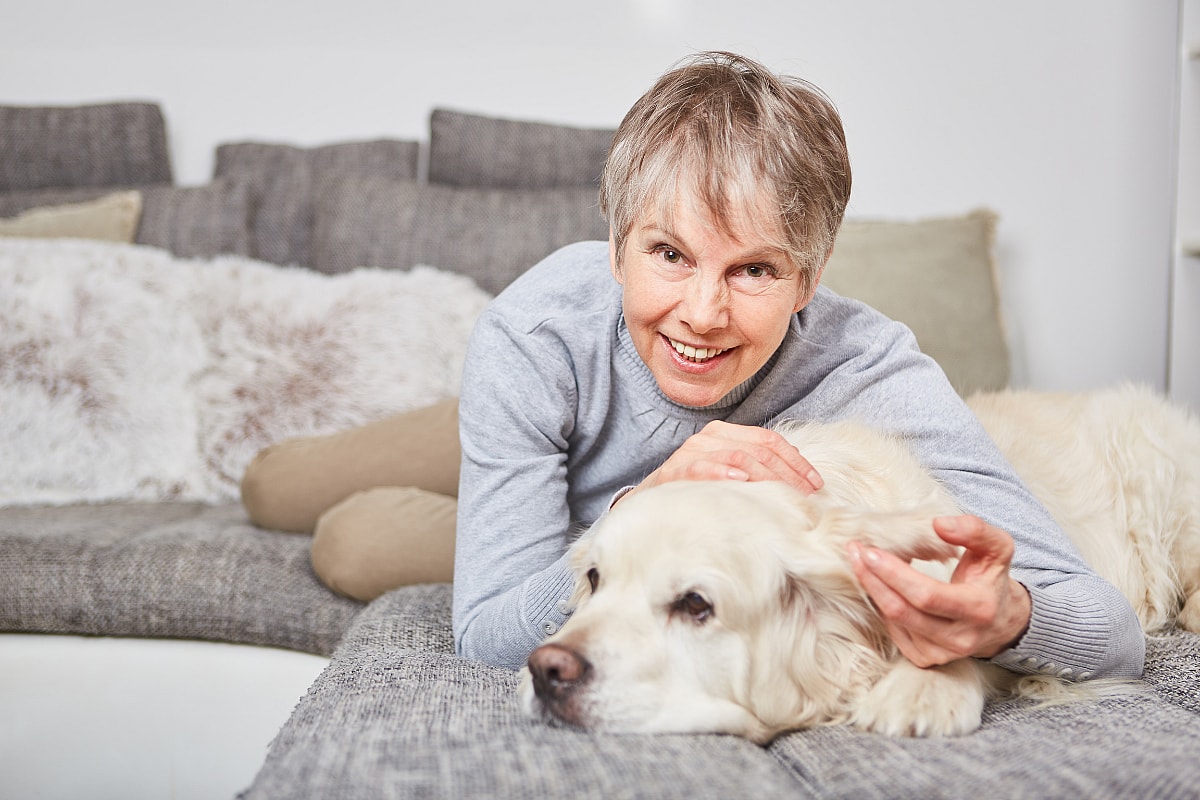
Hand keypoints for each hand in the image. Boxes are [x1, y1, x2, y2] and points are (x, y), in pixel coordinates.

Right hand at [618, 420, 822, 503]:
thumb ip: (756, 468)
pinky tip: (740, 482)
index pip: (769, 440)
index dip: (796, 460)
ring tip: (783, 492)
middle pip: (758, 449)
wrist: (650, 502)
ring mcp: (691, 451)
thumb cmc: (696, 490)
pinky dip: (722, 472)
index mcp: (726, 433)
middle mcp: (710, 437)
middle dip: (787, 473)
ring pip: (737, 456)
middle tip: (806, 496)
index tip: (816, 483)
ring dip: (765, 475)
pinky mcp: (675, 470)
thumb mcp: (728, 474)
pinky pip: (702, 467)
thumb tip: (799, 473)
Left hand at [847, 515, 1030, 667]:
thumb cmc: (991, 578)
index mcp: (978, 610)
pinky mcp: (926, 659)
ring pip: (894, 621)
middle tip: (855, 551)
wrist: (1000, 621)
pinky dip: (882, 605)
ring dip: (872, 590)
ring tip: (860, 562)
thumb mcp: (997, 548)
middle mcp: (960, 638)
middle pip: (902, 610)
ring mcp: (941, 653)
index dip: (894, 574)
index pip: (926, 595)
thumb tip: (939, 524)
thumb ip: (974, 530)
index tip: (870, 551)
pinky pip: (894, 631)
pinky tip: (878, 585)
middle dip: (873, 579)